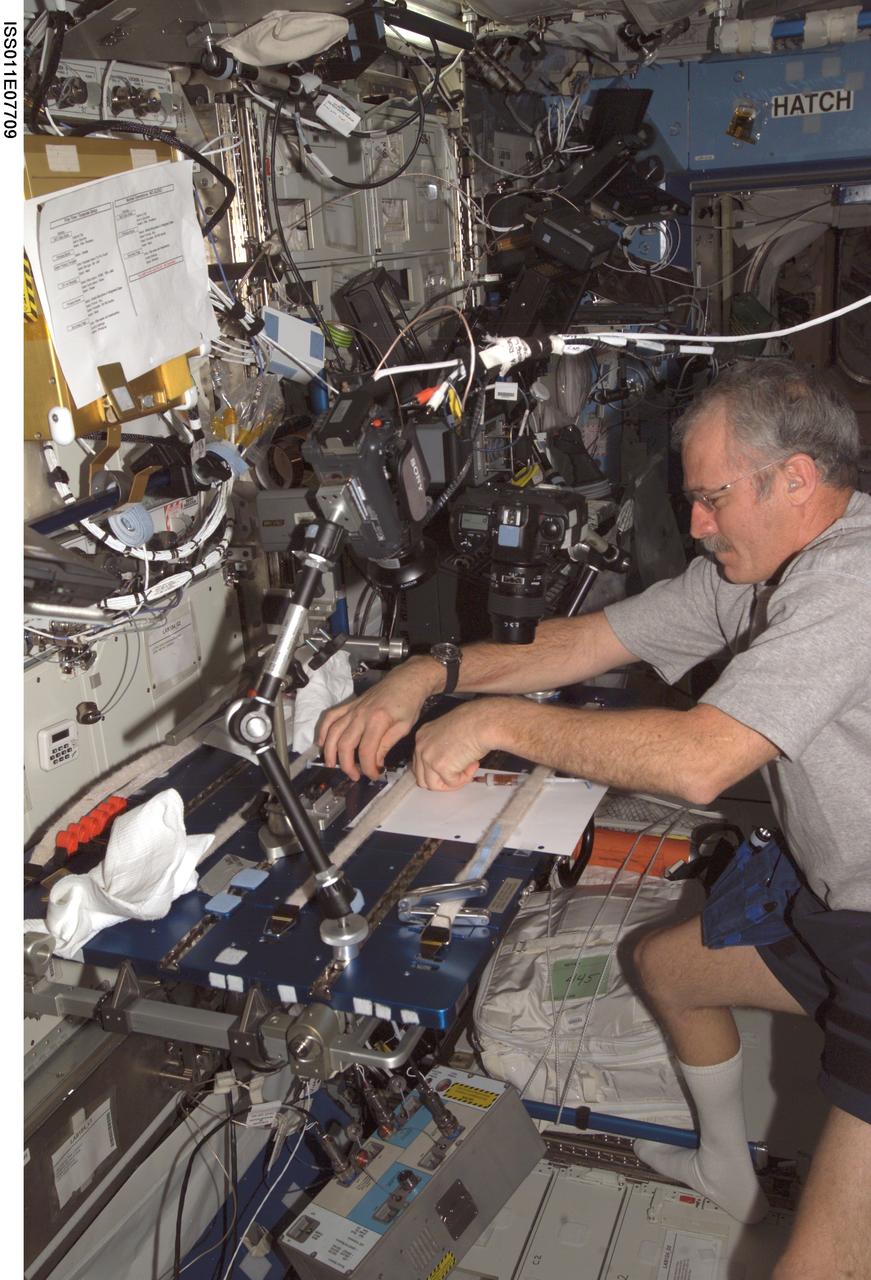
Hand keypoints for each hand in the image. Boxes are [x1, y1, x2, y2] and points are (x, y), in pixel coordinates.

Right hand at [318, 657, 439, 780]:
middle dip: (347, 765)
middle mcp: (360, 715)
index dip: (368, 768)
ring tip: (332, 765)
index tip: (374, 776)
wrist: (406, 680)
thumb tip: (375, 764)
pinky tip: (322, 743)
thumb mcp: (403, 727)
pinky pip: (330, 717)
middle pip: (345, 744)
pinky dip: (323, 730)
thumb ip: (386, 745)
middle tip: (355, 776)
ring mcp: (352, 709)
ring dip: (330, 751)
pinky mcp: (349, 705)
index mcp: (377, 721)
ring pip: (333, 732)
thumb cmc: (409, 703)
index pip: (366, 751)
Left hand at [412, 699, 506, 790]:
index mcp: (423, 735)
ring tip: (467, 770)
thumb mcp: (450, 732)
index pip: (419, 763)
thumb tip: (448, 762)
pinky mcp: (441, 767)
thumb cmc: (474, 722)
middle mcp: (421, 746)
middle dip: (441, 780)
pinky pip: (451, 783)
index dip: (435, 770)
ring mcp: (428, 757)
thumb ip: (443, 747)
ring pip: (432, 785)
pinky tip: (473, 764)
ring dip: (451, 782)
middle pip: (421, 777)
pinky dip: (464, 778)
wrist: (483, 722)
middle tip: (458, 775)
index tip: (449, 769)